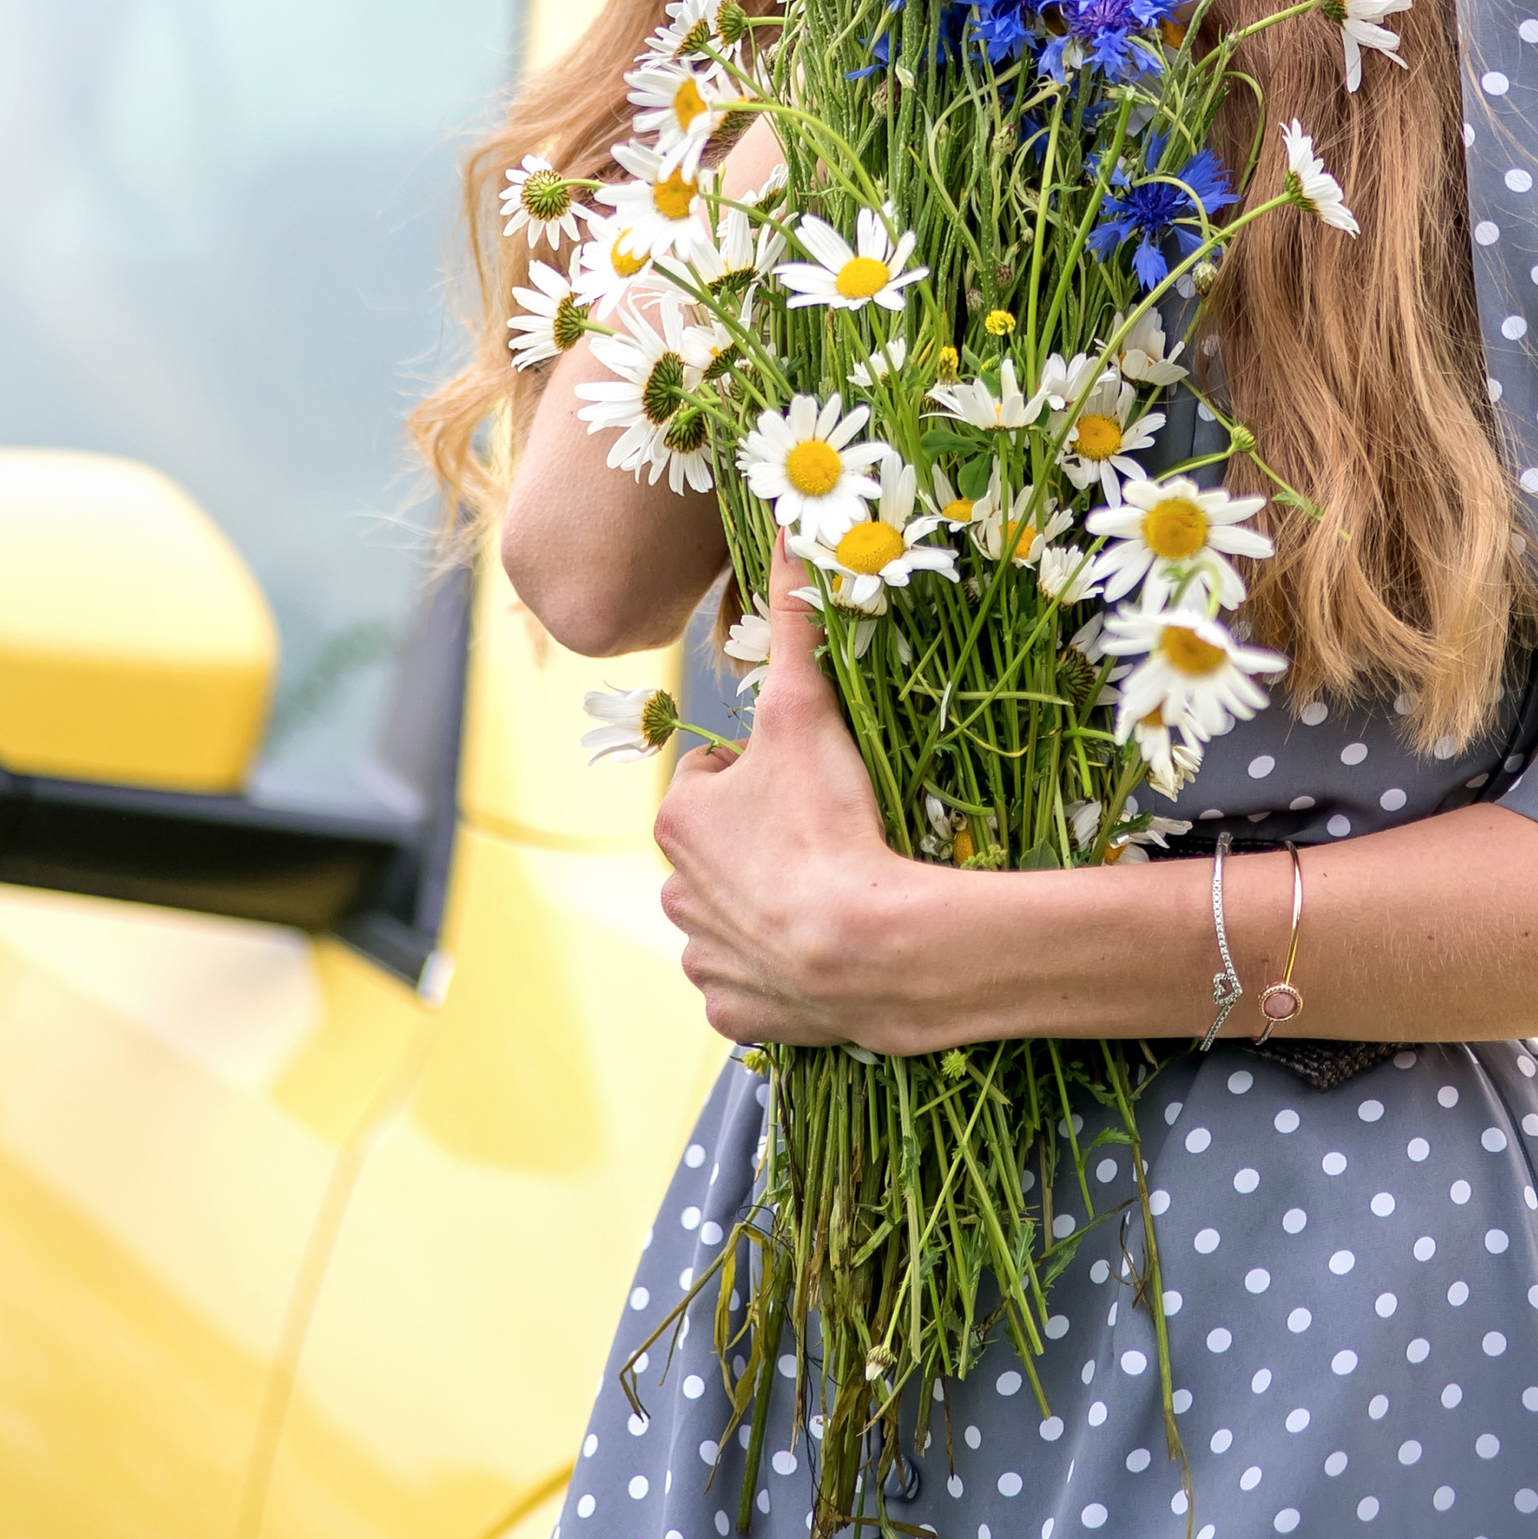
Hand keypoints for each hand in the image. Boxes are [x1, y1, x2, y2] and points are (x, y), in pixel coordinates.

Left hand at [654, 544, 925, 1049]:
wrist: (863, 948)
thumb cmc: (827, 821)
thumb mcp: (807, 708)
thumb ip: (794, 620)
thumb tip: (786, 527)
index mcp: (678, 820)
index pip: (717, 775)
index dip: (769, 769)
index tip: (813, 780)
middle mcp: (673, 892)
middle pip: (726, 845)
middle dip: (767, 835)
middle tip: (829, 831)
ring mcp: (704, 957)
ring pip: (736, 912)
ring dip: (773, 899)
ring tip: (832, 887)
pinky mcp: (734, 1011)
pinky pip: (755, 980)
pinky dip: (784, 967)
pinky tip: (823, 944)